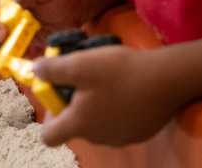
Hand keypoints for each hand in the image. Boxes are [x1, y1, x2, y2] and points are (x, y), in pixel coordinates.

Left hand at [36, 44, 191, 147]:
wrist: (167, 80)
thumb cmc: (120, 71)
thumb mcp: (81, 63)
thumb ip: (53, 70)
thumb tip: (34, 71)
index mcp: (79, 124)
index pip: (49, 136)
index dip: (46, 115)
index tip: (56, 92)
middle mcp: (96, 138)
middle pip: (73, 125)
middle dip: (73, 101)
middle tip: (83, 75)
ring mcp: (118, 138)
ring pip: (95, 122)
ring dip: (94, 103)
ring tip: (105, 77)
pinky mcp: (137, 133)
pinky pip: (116, 122)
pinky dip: (114, 107)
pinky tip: (125, 87)